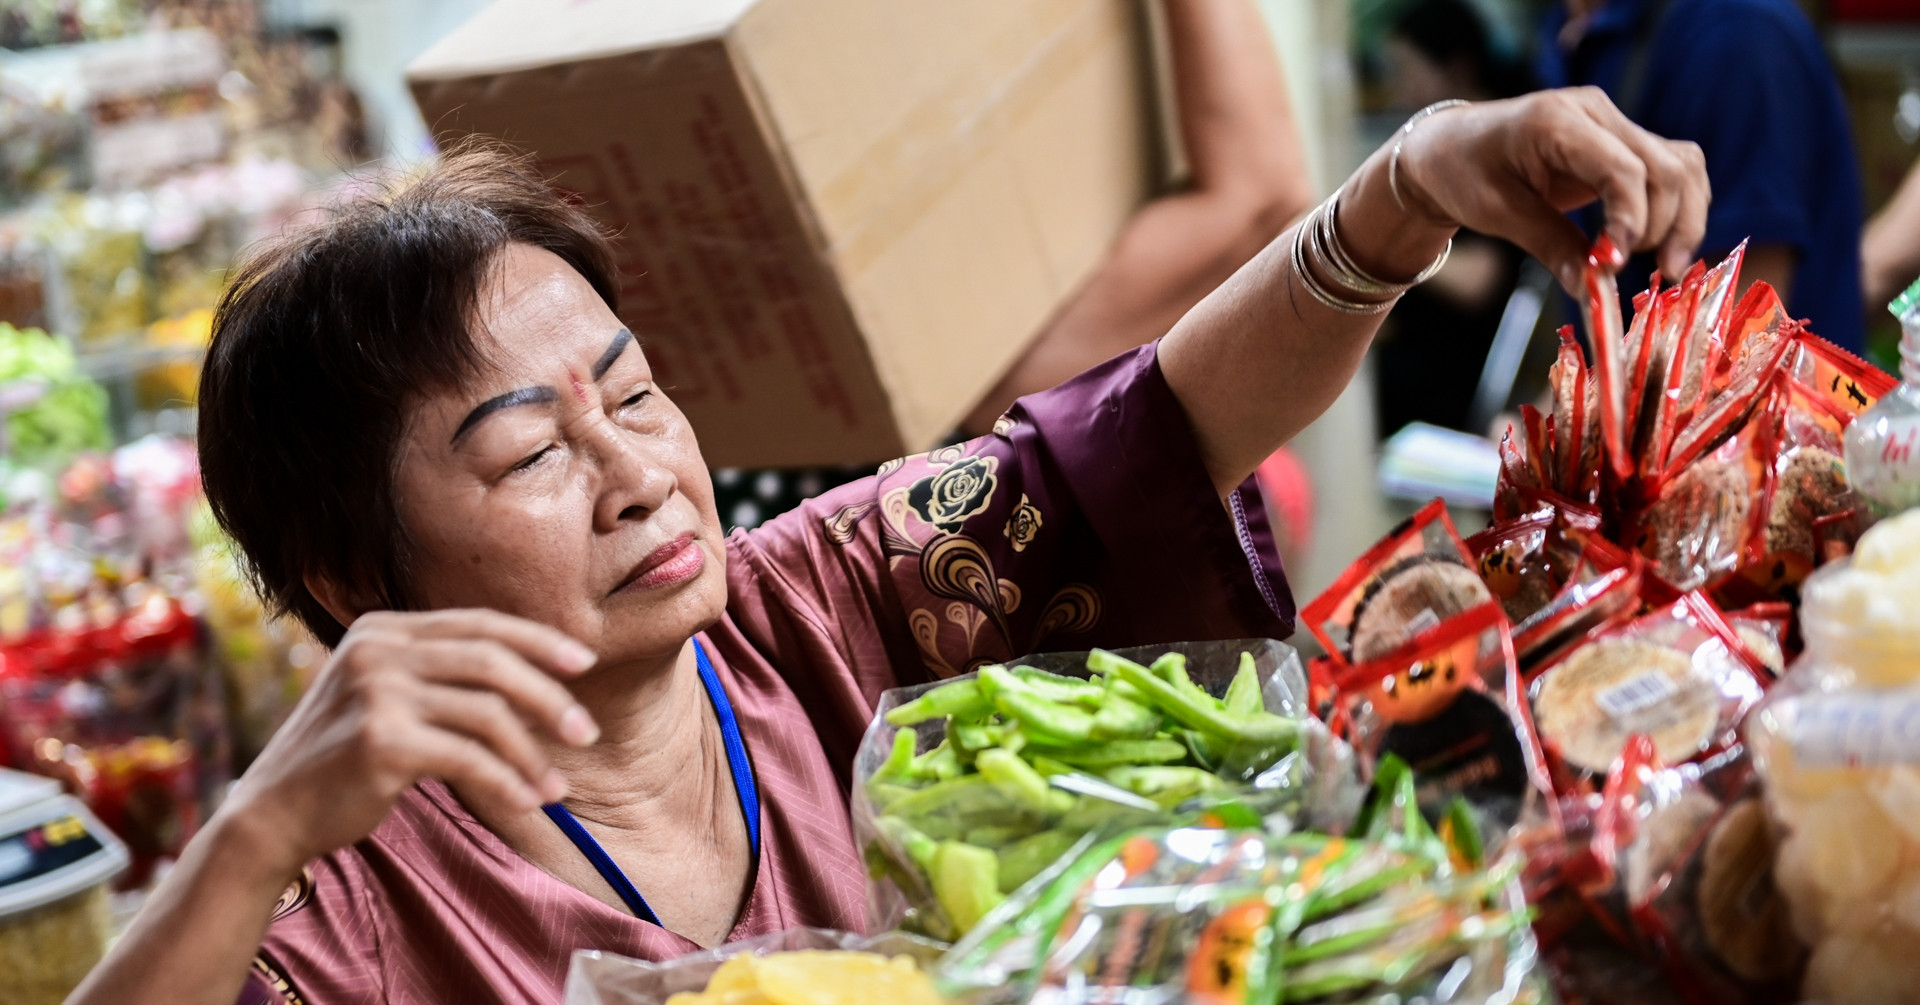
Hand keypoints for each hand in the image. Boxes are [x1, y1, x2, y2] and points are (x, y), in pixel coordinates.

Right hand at [216, 609, 599, 874]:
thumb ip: (438, 676)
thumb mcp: (385, 697)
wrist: (271, 814)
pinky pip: (469, 758)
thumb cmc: (341, 761)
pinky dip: (506, 782)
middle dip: (549, 697)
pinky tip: (526, 802)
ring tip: (557, 787)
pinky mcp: (380, 740)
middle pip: (492, 661)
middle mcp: (377, 650)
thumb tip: (535, 679)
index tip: (584, 663)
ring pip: (488, 713)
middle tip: (585, 733)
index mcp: (382, 630)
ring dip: (532, 754)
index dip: (538, 641)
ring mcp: (376, 692)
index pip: (479, 623)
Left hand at [1396, 87, 1709, 292]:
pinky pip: (1671, 169)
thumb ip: (1549, 245)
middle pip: (1665, 167)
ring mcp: (1613, 123)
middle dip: (1665, 226)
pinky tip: (1664, 245)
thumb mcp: (1496, 213)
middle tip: (1645, 273)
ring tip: (1667, 266)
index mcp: (1557, 120)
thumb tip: (1592, 289)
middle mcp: (1595, 112)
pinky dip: (1677, 207)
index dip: (1633, 219)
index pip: (1623, 168)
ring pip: (1681, 166)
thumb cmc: (1464, 173)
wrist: (1451, 148)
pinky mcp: (1622, 142)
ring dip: (1683, 218)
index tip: (1619, 263)